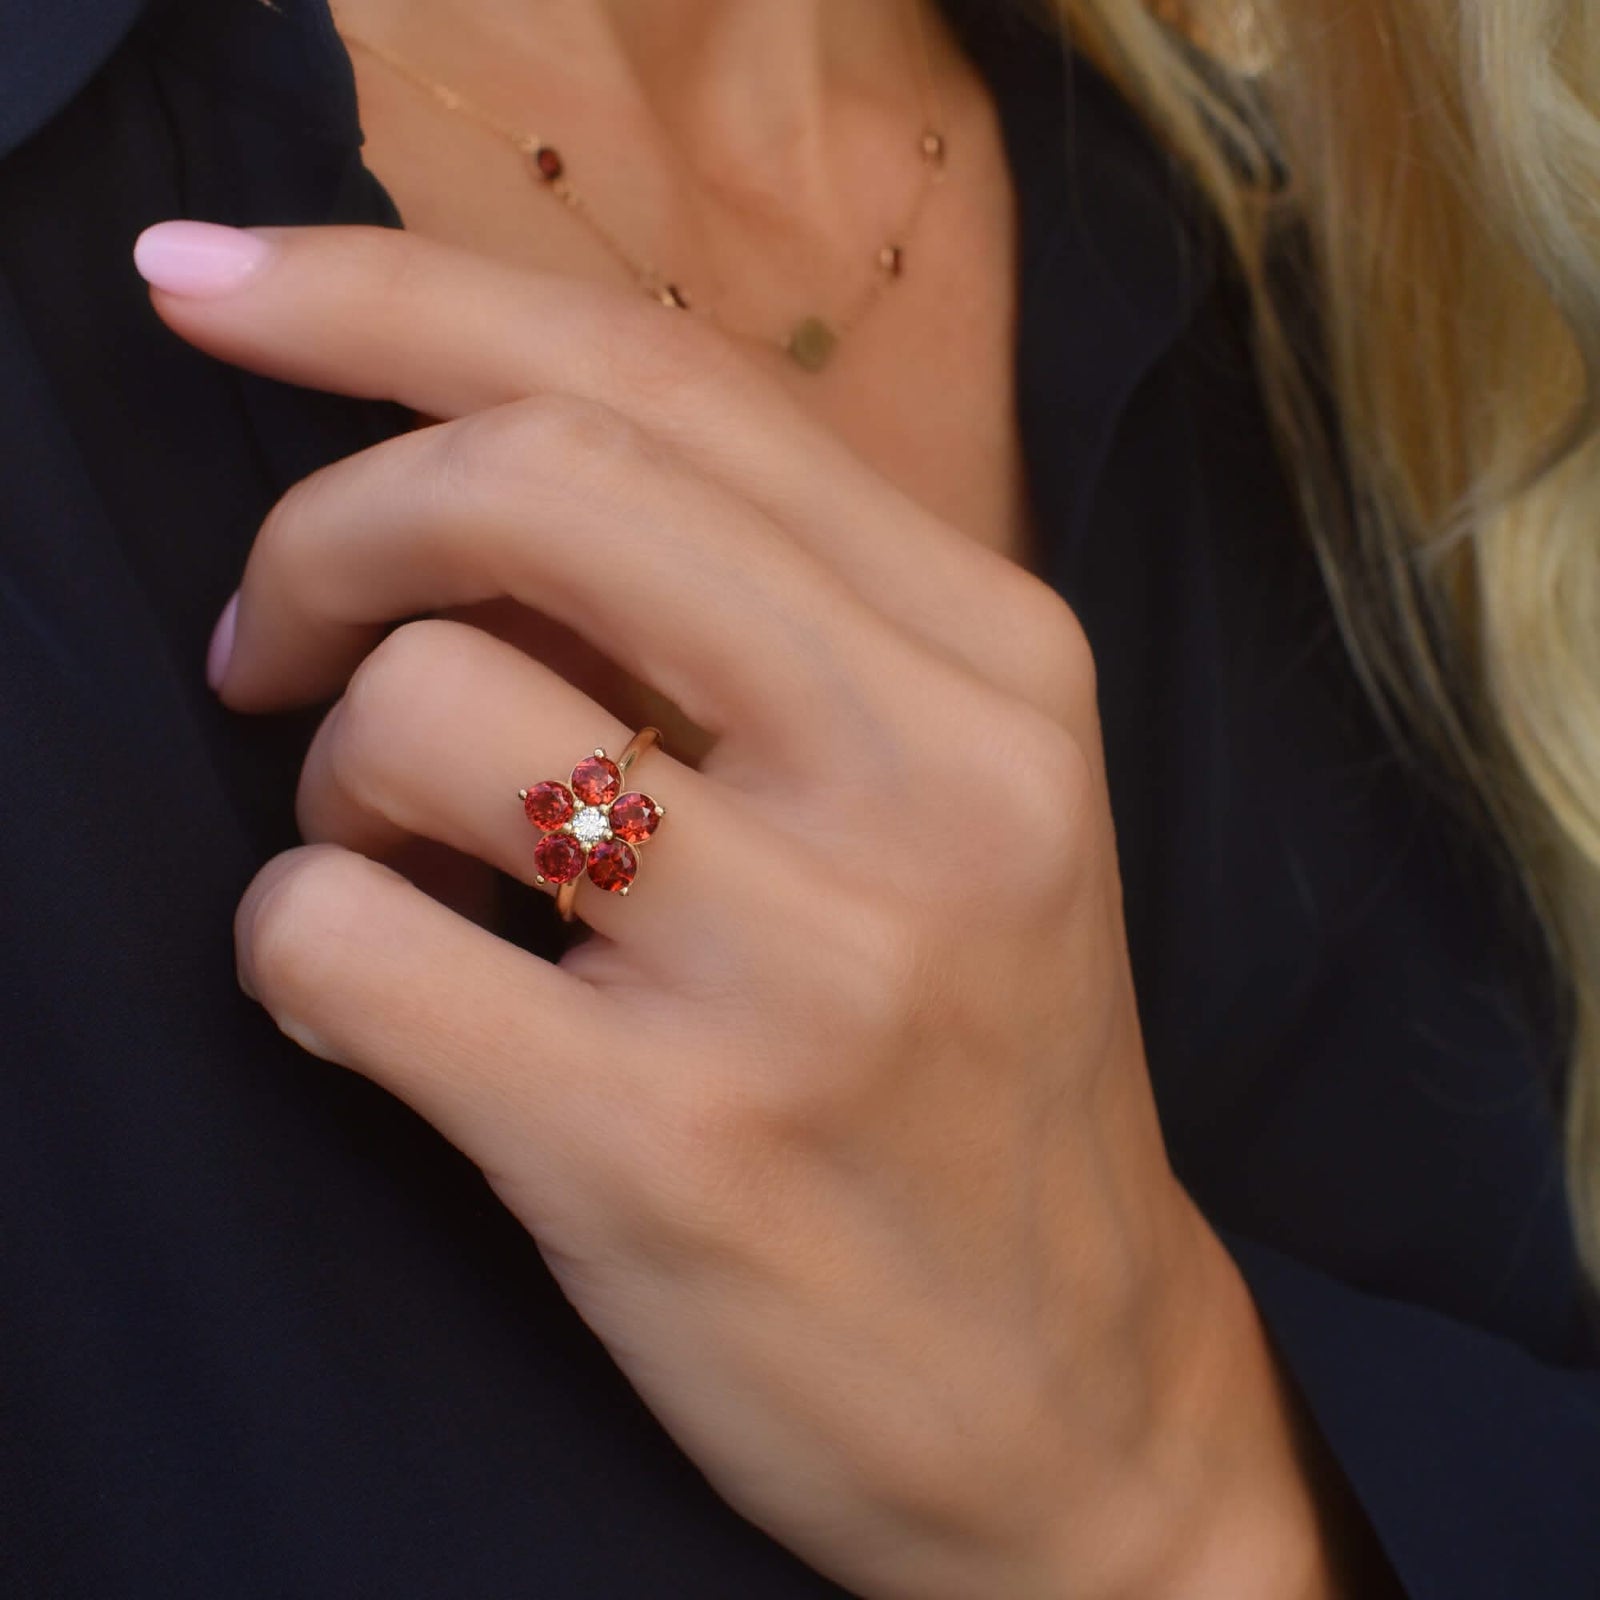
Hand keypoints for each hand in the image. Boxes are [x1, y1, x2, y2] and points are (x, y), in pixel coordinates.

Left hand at [140, 221, 1344, 1598]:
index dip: (398, 296)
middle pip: (535, 485)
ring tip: (386, 859)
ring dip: (327, 772)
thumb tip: (469, 482)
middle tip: (270, 638)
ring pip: (424, 709)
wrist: (1077, 1392)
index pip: (667, 386)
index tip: (219, 293)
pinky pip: (349, 941)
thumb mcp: (949, 798)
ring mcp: (812, 968)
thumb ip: (766, 618)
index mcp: (997, 662)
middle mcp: (931, 779)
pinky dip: (296, 943)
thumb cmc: (978, 1072)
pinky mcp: (673, 1148)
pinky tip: (372, 993)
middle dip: (324, 523)